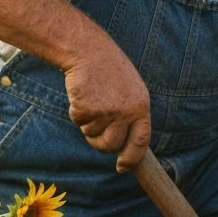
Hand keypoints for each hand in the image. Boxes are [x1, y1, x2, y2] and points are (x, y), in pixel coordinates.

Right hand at [64, 42, 150, 173]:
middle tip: (95, 124)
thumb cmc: (108, 69)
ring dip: (87, 123)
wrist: (88, 50)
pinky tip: (81, 93)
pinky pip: (78, 121)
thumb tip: (124, 144)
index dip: (132, 157)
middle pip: (112, 145)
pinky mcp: (87, 108)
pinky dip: (76, 111)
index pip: (141, 141)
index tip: (122, 167)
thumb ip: (131, 114)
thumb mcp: (130, 89)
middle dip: (100, 142)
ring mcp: (107, 111)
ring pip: (92, 135)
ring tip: (91, 99)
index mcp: (141, 106)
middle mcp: (126, 111)